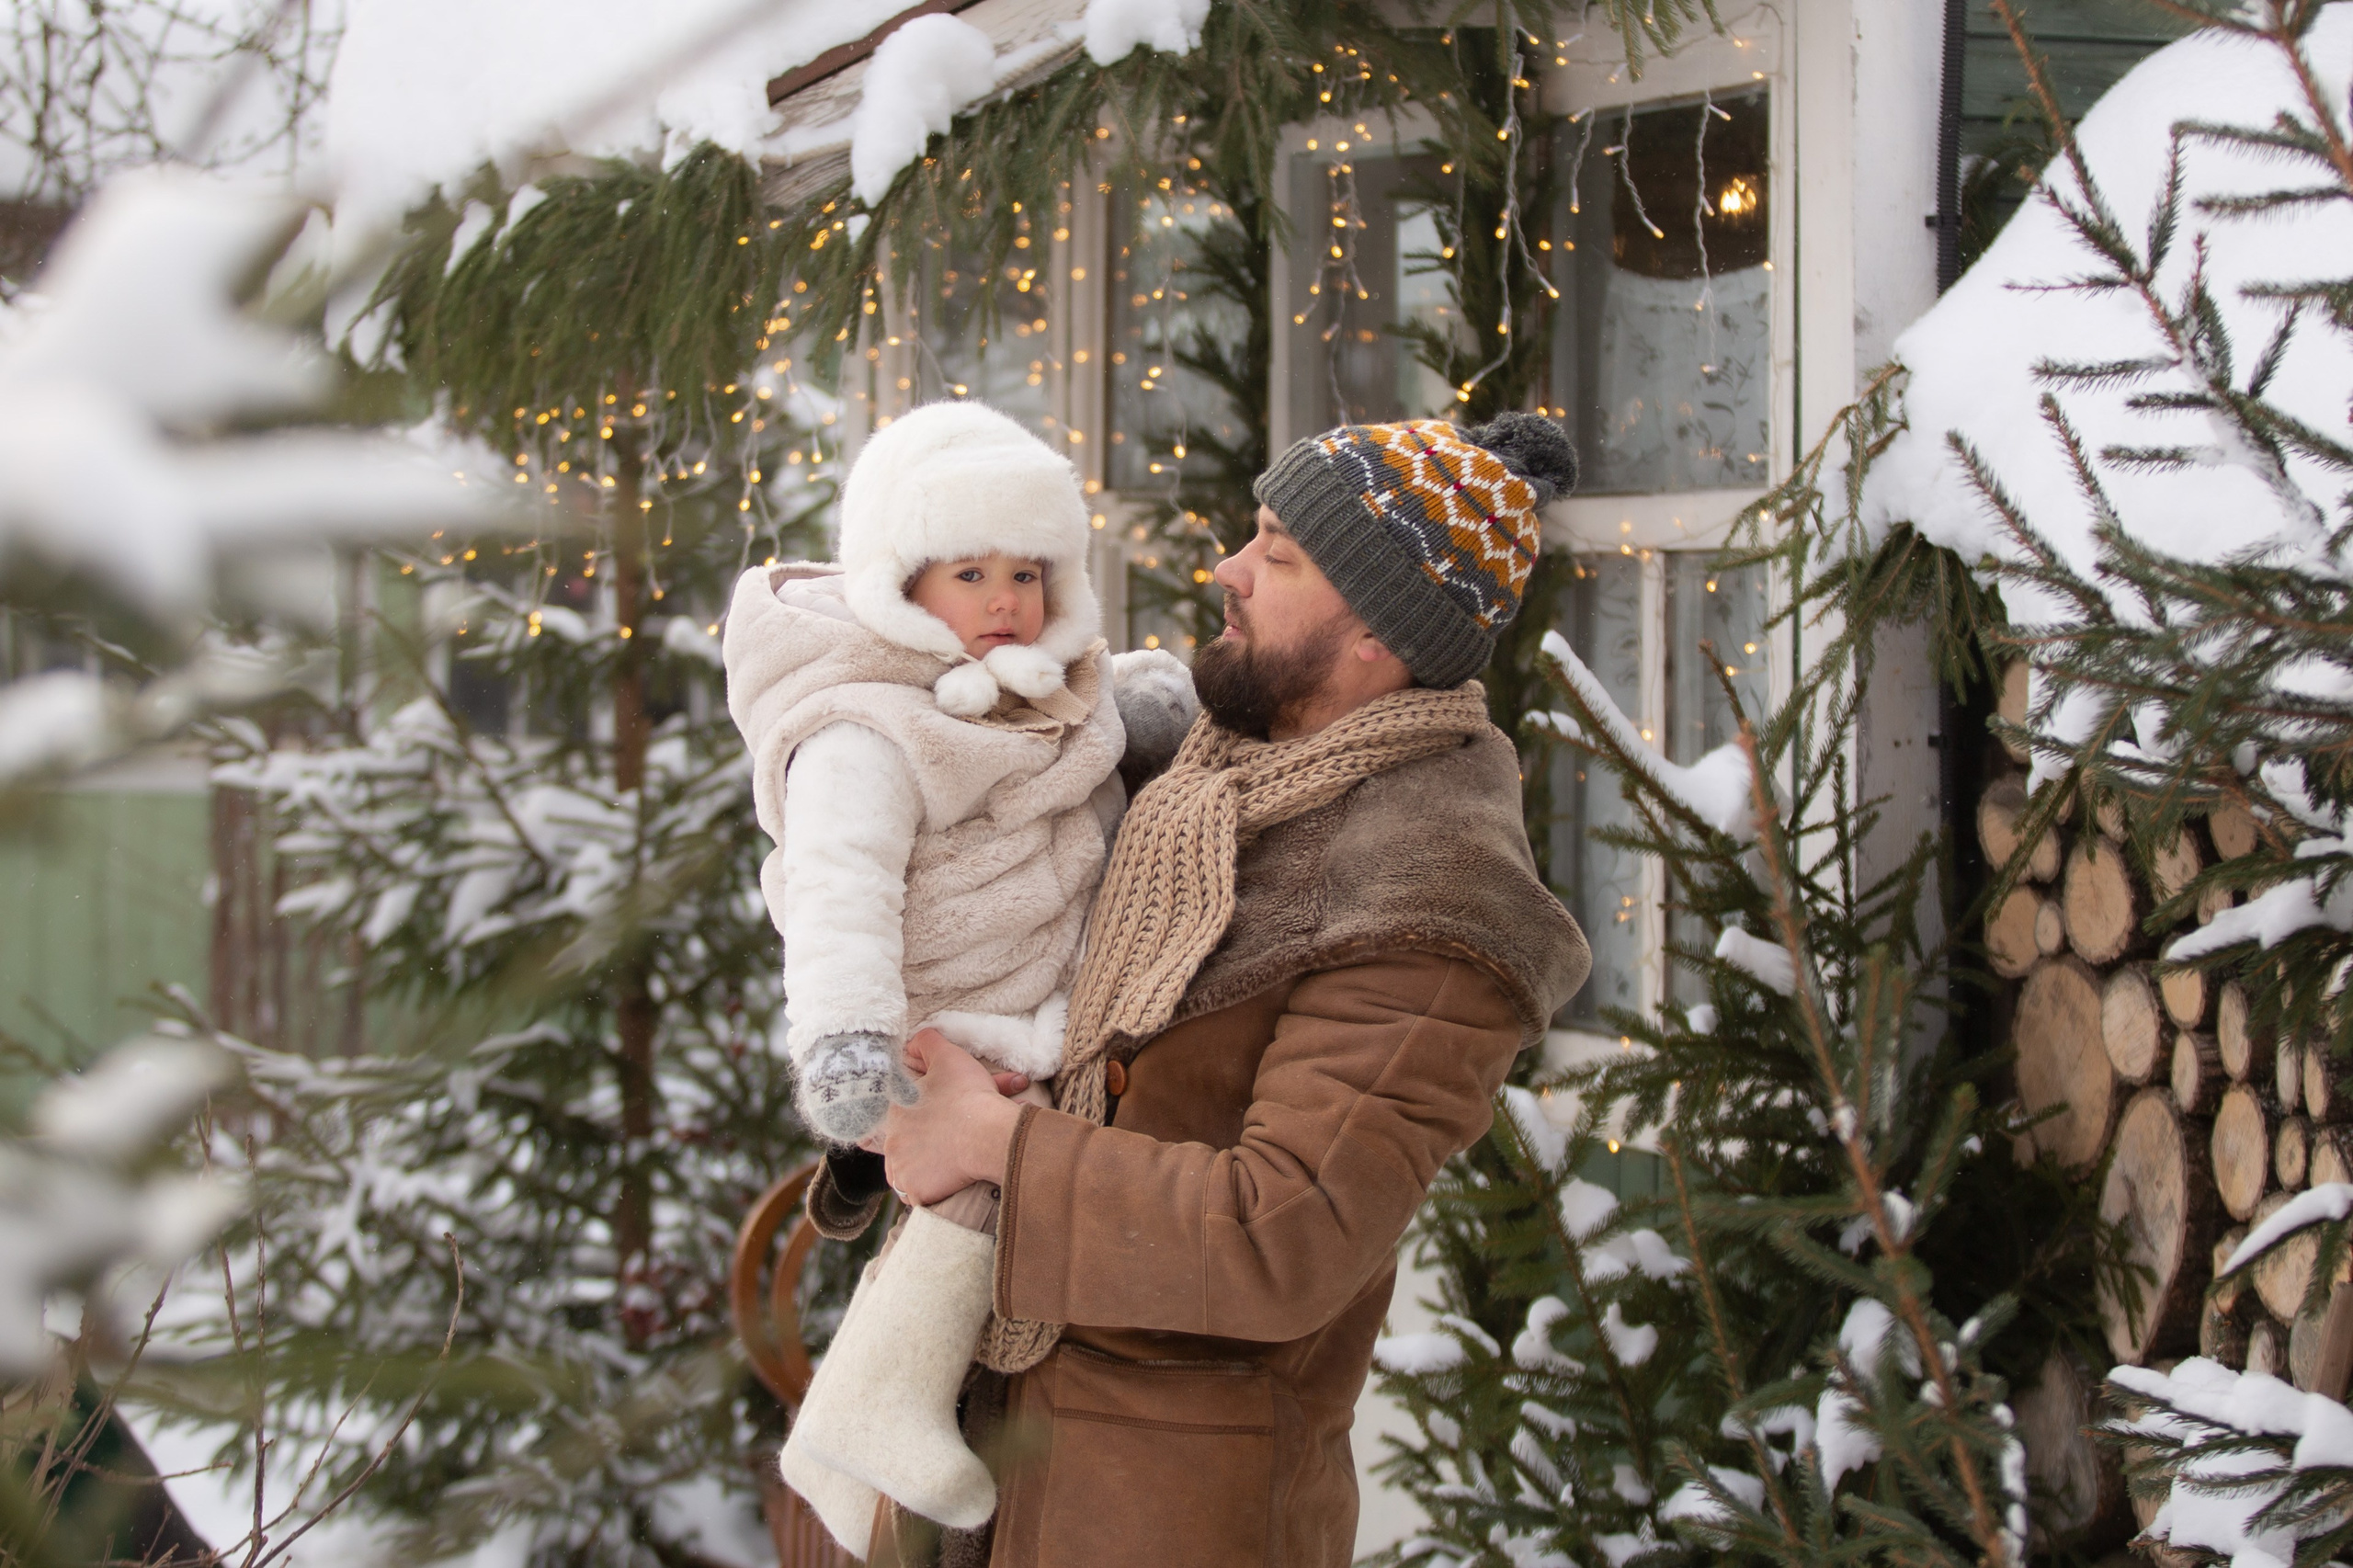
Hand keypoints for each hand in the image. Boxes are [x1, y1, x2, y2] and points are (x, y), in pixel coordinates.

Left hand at [863, 1028, 1024, 1205]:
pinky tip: (948, 1176)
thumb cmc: (969, 1096)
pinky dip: (933, 1186)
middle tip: (948, 1134)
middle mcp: (891, 1142)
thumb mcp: (948, 1057)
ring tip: (948, 1156)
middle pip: (902, 1142)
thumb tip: (915, 1038)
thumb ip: (927, 1043)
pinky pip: (919, 1192)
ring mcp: (902, 1169)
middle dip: (922, 1139)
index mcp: (893, 1111)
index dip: (910, 1114)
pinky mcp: (917, 1191)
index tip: (927, 1117)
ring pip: (907, 1168)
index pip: (890, 1114)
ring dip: (924, 1163)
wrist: (990, 1135)